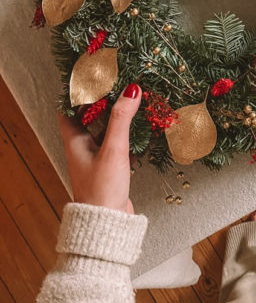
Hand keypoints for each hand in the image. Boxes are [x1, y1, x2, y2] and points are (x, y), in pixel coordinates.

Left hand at [58, 83, 141, 213]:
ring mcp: (96, 159)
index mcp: (75, 142)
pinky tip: (141, 128)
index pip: (68, 110)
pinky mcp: (110, 169)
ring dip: (117, 117)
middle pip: (89, 118)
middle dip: (103, 102)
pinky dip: (127, 134)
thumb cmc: (103, 189)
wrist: (109, 225)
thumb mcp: (114, 149)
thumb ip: (122, 119)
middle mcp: (83, 148)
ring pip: (105, 130)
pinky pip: (117, 144)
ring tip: (133, 100)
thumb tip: (131, 90)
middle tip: (119, 84)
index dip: (78, 93)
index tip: (93, 76)